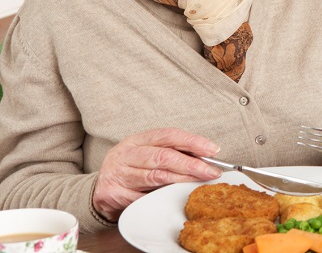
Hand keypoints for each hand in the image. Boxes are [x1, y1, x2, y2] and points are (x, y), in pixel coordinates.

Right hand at [93, 127, 222, 220]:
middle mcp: (125, 154)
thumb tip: (205, 158)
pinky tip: (174, 197)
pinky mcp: (112, 193)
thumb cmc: (130, 170)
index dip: (192, 141)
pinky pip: (143, 197)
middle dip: (191, 164)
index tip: (213, 150)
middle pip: (163, 156)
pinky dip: (160, 197)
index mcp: (136, 140)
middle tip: (211, 172)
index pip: (168, 135)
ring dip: (181, 180)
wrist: (98, 190)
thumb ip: (170, 153)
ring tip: (199, 182)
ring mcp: (117, 174)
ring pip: (155, 177)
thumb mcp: (146, 155)